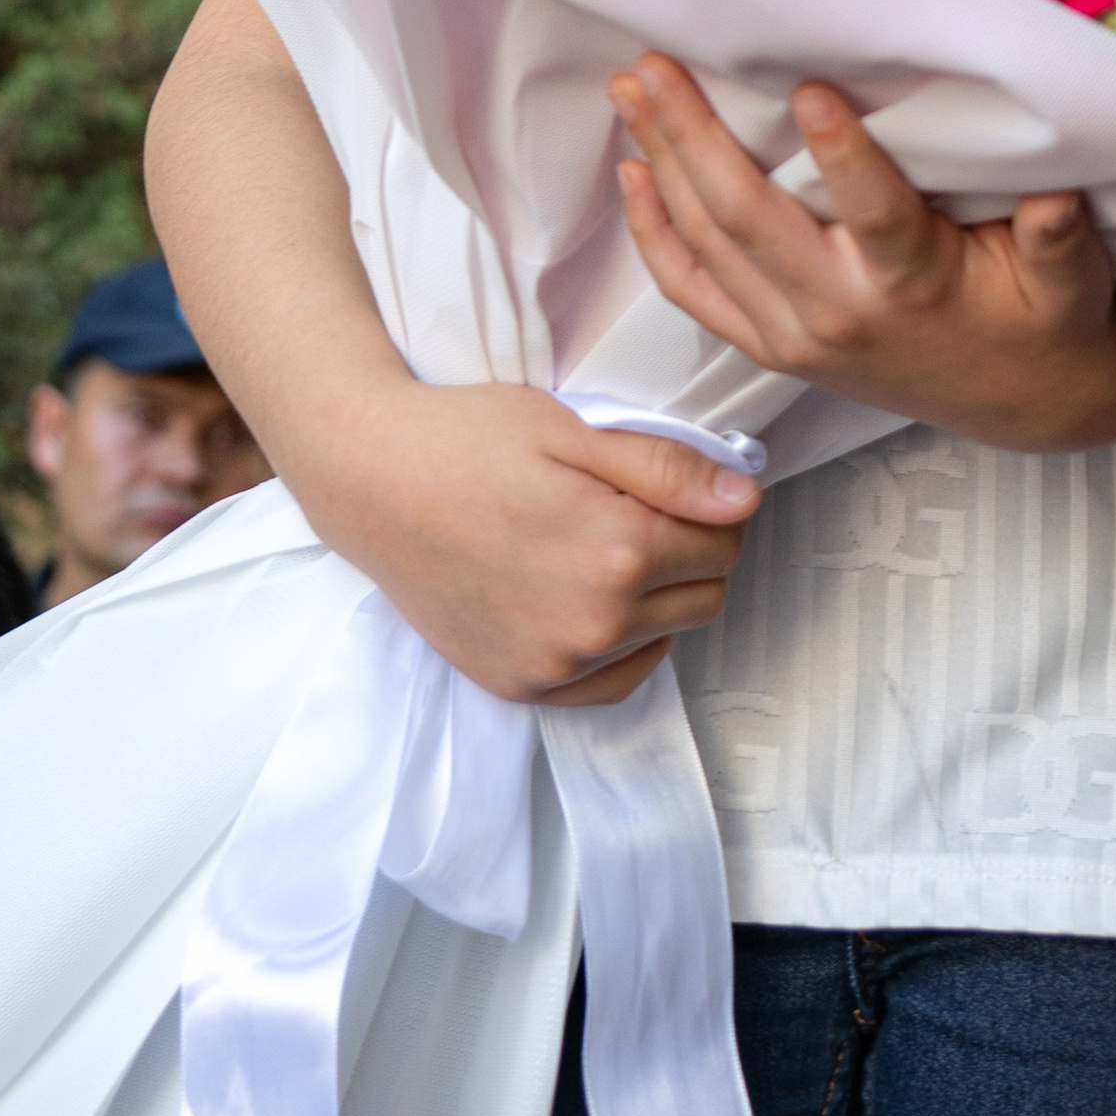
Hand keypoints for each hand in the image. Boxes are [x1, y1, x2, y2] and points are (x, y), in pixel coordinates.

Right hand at [303, 372, 757, 706]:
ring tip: (603, 544)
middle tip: (641, 510)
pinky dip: (622, 645)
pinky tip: (595, 601)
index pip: (725, 542)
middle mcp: (593, 622)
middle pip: (706, 595)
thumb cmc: (466, 439)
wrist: (369, 478)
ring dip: (656, 596)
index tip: (680, 487)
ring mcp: (555, 663)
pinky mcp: (521, 684)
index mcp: (618, 550)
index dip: (714, 507)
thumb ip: (668, 470)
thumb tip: (746, 501)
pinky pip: (614, 681)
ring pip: (664, 636)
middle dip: (692, 551)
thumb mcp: (575, 430)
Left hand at [611, 53, 1115, 449]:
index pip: (873, 212)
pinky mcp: (772, 346)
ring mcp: (793, 335)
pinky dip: (653, 234)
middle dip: (692, 135)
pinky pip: (693, 291)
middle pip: (748, 218)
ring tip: (628, 89)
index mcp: (913, 285)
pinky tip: (630, 172)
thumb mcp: (1073, 284)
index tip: (811, 86)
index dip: (842, 152)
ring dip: (660, 162)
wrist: (1022, 402)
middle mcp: (838, 312)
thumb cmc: (1047, 319)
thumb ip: (1060, 242)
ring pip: (706, 245)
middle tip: (652, 63)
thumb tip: (1057, 198)